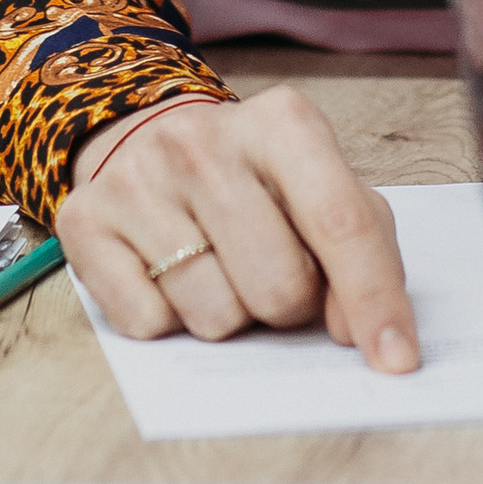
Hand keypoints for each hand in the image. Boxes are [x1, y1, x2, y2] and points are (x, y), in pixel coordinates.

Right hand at [56, 85, 419, 370]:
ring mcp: (137, 178)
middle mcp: (204, 141)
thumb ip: (361, 248)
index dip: (376, 301)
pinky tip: (168, 272)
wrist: (148, 137)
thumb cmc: (255, 180)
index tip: (397, 361)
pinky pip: (149, 325)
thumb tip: (355, 329)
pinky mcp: (84, 222)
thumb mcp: (320, 186)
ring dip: (229, 314)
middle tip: (271, 272)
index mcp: (282, 122)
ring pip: (215, 316)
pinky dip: (169, 319)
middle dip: (289, 305)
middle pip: (279, 286)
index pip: (343, 223)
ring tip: (219, 266)